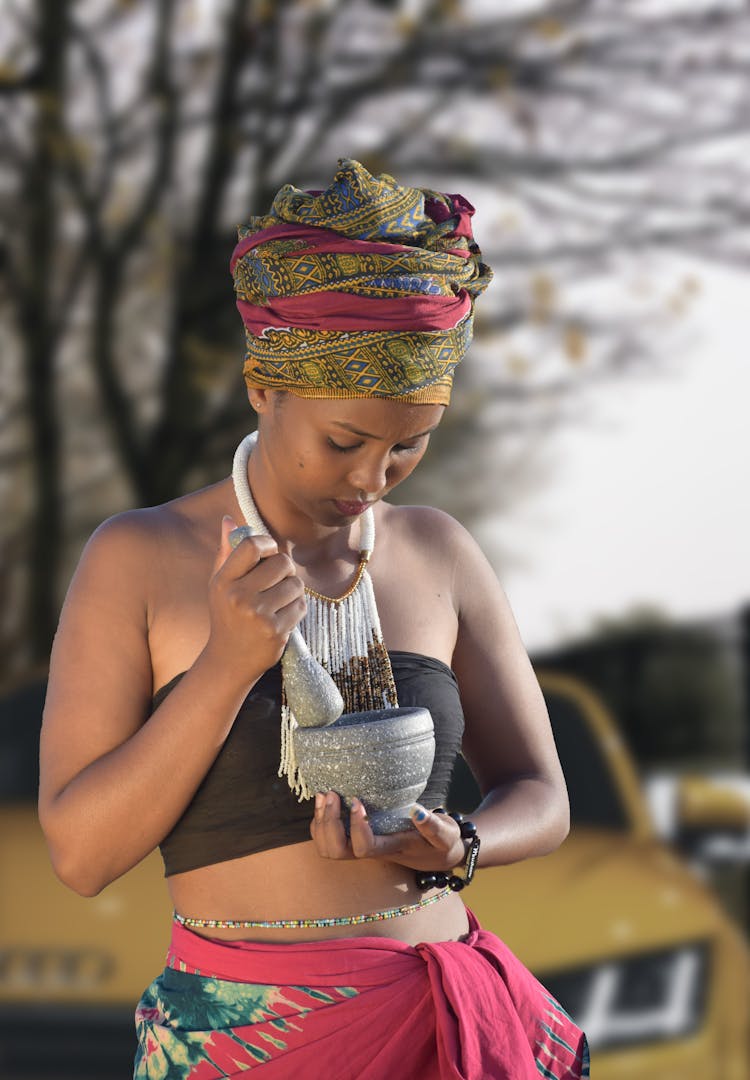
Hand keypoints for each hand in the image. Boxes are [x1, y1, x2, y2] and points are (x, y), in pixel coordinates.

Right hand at [204, 516, 306, 675]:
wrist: (229, 660)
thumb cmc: (226, 616)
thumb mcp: (219, 584)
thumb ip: (226, 552)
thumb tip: (229, 519)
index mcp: (223, 580)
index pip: (252, 545)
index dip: (267, 544)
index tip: (269, 554)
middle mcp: (238, 596)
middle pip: (282, 562)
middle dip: (285, 569)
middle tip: (277, 581)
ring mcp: (258, 615)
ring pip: (295, 584)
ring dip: (293, 590)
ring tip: (279, 601)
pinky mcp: (276, 631)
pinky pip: (301, 606)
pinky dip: (297, 609)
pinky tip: (282, 617)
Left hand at [310, 792, 465, 871]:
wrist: (440, 854)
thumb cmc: (442, 843)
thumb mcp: (446, 835)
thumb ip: (434, 826)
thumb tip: (417, 812)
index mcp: (391, 849)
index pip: (365, 848)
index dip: (356, 827)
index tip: (357, 799)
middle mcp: (372, 851)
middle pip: (337, 852)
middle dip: (329, 824)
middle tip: (332, 794)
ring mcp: (362, 847)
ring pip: (329, 849)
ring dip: (321, 822)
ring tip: (324, 795)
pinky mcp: (358, 840)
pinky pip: (329, 839)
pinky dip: (320, 821)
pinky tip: (325, 801)